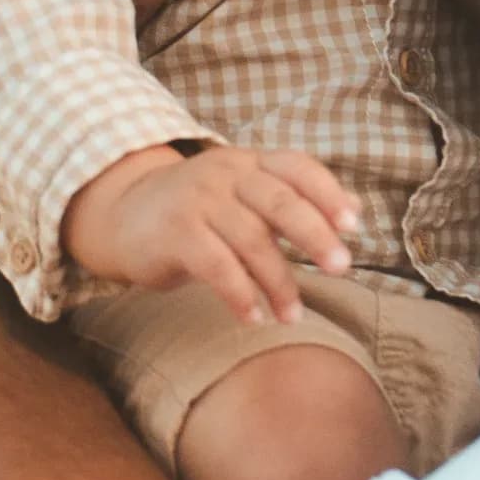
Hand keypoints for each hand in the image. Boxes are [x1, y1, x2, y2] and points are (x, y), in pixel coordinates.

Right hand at [63, 144, 359, 326]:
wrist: (122, 214)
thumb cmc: (198, 211)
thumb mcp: (244, 196)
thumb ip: (294, 201)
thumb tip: (356, 210)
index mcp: (249, 163)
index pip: (297, 167)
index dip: (328, 193)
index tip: (354, 226)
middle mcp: (225, 174)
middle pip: (279, 202)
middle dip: (315, 235)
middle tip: (342, 267)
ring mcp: (198, 201)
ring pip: (251, 239)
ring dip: (278, 282)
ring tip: (292, 316)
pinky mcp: (175, 233)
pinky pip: (216, 265)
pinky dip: (239, 294)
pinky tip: (253, 317)